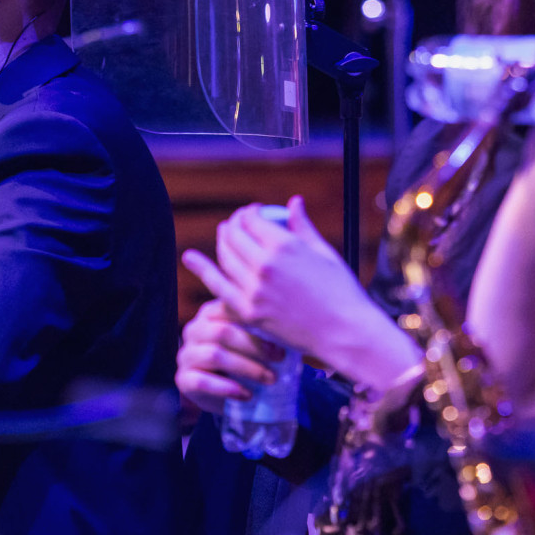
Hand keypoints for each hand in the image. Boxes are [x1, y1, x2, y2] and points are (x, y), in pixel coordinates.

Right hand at [175, 299, 282, 415]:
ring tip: (269, 379)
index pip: (228, 310)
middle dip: (254, 347)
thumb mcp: (249, 340)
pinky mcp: (183, 380)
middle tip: (279, 359)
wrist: (222, 392)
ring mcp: (186, 355)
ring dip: (246, 368)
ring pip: (214, 356)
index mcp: (209, 314)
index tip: (281, 337)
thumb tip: (288, 326)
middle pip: (222, 332)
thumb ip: (259, 328)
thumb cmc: (240, 359)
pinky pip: (202, 382)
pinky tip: (247, 395)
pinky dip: (227, 388)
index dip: (255, 322)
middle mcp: (193, 331)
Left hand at [183, 196, 373, 360]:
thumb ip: (302, 226)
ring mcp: (254, 291)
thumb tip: (293, 202)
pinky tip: (191, 258)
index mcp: (284, 246)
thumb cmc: (341, 291)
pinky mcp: (249, 312)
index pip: (251, 220)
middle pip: (234, 236)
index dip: (248, 213)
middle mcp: (264, 266)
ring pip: (224, 258)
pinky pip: (219, 286)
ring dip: (222, 243)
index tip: (253, 213)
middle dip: (234, 225)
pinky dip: (203, 270)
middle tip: (237, 224)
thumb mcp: (324, 252)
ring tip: (225, 235)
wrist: (344, 332)